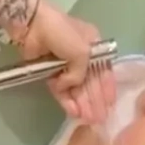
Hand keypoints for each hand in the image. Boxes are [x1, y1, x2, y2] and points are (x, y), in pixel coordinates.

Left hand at [23, 1, 115, 124]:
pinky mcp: (49, 71)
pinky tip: (73, 112)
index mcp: (94, 45)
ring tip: (87, 120)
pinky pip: (60, 89)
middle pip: (90, 82)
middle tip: (100, 119)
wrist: (33, 25)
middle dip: (95, 100)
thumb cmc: (63, 33)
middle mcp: (81, 55)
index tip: (111, 104)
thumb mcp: (82, 51)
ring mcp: (64, 64)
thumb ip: (80, 75)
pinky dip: (66, 100)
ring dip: (82, 103)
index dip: (107, 87)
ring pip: (76, 87)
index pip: (104, 70)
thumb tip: (69, 86)